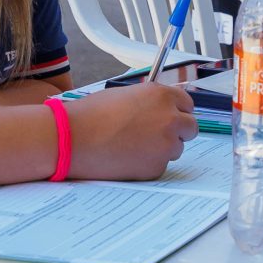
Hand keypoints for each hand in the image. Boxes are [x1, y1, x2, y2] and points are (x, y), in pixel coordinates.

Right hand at [64, 83, 197, 179]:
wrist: (72, 138)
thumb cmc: (92, 114)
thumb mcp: (126, 95)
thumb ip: (149, 101)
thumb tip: (160, 109)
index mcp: (162, 96)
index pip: (187, 104)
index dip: (177, 111)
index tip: (170, 117)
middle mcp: (170, 119)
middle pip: (190, 128)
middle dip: (177, 132)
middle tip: (157, 136)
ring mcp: (166, 145)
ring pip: (176, 148)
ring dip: (161, 148)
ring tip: (132, 146)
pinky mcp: (156, 167)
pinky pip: (160, 165)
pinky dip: (147, 164)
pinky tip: (126, 158)